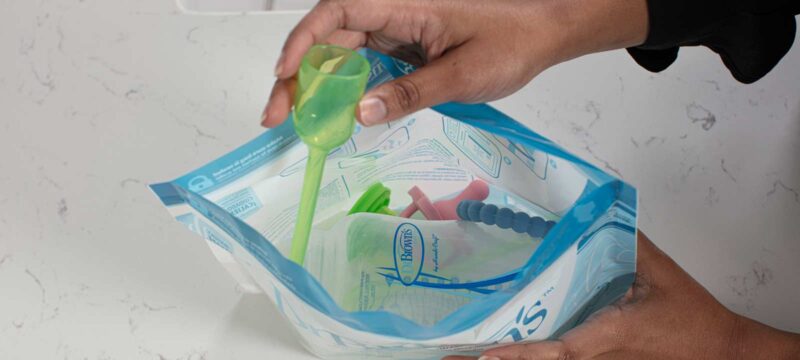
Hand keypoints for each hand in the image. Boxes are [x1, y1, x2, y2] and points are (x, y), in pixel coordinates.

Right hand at [261, 0, 648, 126]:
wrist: (542, 34)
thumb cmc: (511, 43)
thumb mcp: (462, 75)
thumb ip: (410, 93)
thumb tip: (359, 113)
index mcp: (406, 3)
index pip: (340, 10)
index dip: (304, 40)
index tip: (285, 74)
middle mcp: (394, 12)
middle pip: (330, 34)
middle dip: (298, 71)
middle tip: (277, 113)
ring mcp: (398, 30)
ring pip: (342, 51)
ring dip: (316, 82)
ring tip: (295, 117)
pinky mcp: (404, 48)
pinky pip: (364, 64)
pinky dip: (344, 88)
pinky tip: (332, 112)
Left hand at [444, 232, 799, 359]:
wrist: (719, 351)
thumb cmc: (690, 316)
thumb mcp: (657, 270)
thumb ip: (624, 238)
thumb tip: (591, 206)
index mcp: (605, 335)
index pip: (557, 350)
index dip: (520, 353)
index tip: (486, 354)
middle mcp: (593, 354)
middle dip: (492, 358)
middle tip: (448, 354)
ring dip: (506, 356)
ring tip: (458, 353)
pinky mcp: (599, 358)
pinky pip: (559, 357)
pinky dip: (528, 353)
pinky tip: (502, 344)